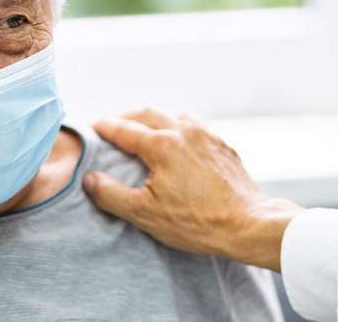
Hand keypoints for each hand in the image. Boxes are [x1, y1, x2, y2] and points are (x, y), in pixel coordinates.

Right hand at [82, 109, 304, 271]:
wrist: (247, 224)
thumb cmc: (196, 222)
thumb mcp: (145, 214)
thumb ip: (111, 194)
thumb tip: (89, 179)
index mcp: (162, 145)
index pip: (124, 129)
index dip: (105, 127)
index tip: (92, 126)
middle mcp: (185, 131)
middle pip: (149, 113)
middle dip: (127, 117)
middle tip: (113, 124)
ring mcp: (207, 137)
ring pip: (175, 115)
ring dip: (156, 118)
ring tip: (145, 129)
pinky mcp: (224, 146)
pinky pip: (196, 126)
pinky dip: (179, 127)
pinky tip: (179, 141)